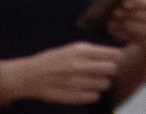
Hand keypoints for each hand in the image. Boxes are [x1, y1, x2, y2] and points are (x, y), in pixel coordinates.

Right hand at [5, 44, 123, 105]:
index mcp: (81, 51)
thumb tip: (115, 55)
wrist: (28, 76)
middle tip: (104, 72)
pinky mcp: (70, 96)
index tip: (114, 60)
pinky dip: (94, 94)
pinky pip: (94, 97)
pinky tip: (89, 91)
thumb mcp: (72, 48)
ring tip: (95, 82)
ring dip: (102, 84)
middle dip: (110, 71)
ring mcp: (75, 82)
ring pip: (104, 84)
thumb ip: (92, 52)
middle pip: (111, 69)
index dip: (116, 58)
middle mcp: (80, 65)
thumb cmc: (53, 60)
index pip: (114, 55)